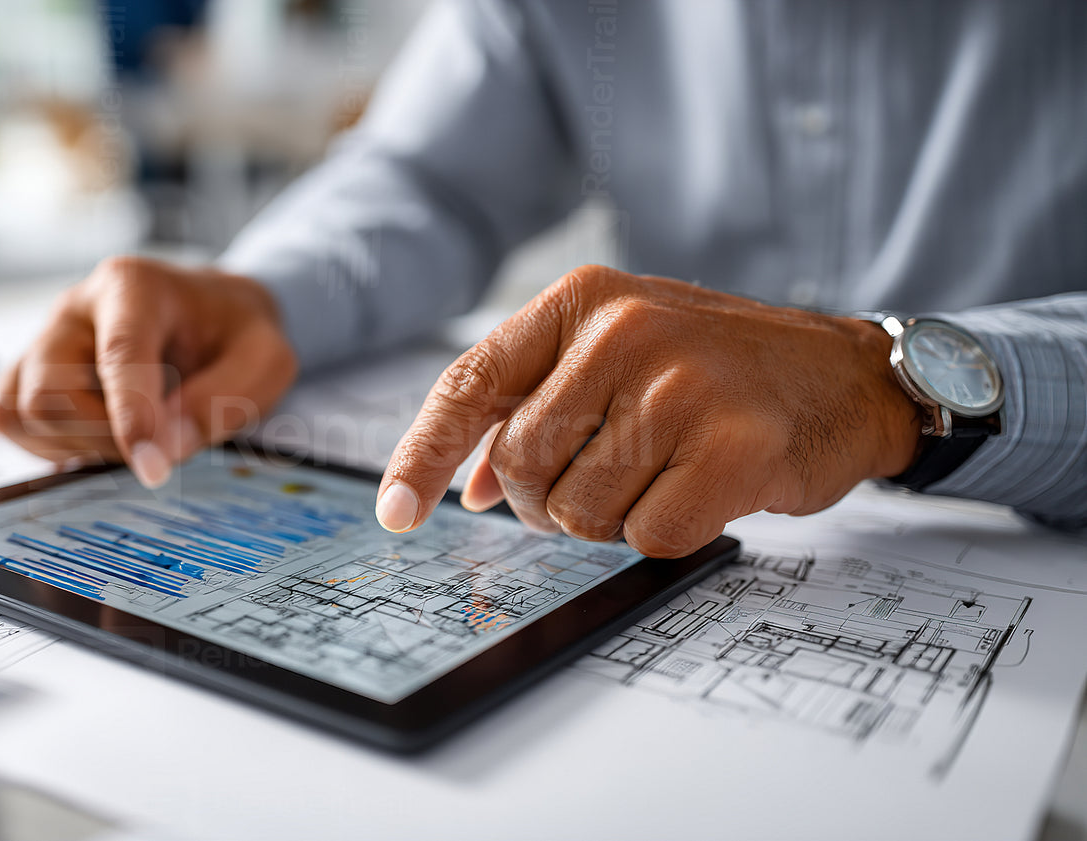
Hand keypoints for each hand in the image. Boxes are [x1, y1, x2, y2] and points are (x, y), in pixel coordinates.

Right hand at [0, 256, 297, 485]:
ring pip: (21, 411)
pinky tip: (96, 437)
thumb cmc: (235, 334)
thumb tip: (162, 448)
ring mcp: (43, 339)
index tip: (152, 469)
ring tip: (131, 434)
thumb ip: (222, 401)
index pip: (118, 356)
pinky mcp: (26, 371)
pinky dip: (49, 445)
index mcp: (132, 286)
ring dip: (77, 444)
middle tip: (158, 441)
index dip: (130, 418)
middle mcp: (74, 308)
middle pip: (50, 392)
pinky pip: (9, 421)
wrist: (214, 317)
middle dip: (104, 437)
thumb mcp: (264, 360)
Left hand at [375, 265, 921, 556]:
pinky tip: (701, 490)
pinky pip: (647, 537)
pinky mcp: (733, 447)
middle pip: (517, 466)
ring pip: (577, 512)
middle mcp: (623, 332)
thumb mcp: (616, 355)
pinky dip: (665, 533)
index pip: (470, 385)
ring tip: (660, 475)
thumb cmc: (717, 368)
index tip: (396, 513)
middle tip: (599, 482)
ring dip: (608, 519)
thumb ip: (534, 405)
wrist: (845, 374)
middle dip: (543, 501)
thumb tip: (463, 486)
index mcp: (582, 301)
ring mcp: (680, 386)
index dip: (421, 457)